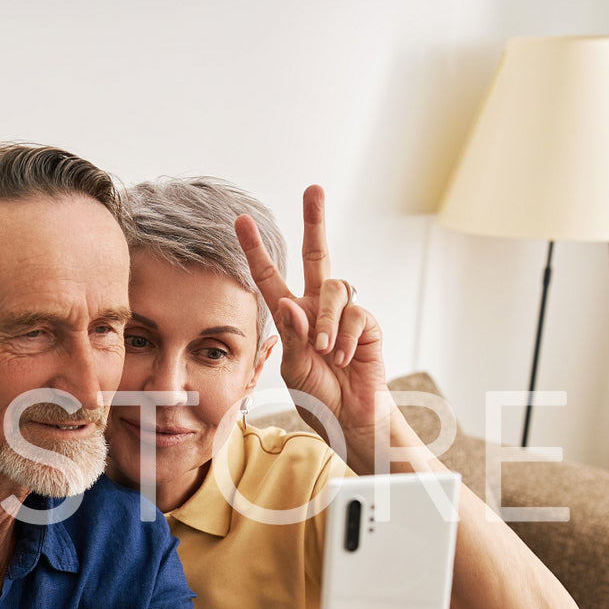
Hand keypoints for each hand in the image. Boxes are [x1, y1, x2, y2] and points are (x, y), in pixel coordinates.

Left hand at [235, 186, 389, 457]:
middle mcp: (317, 307)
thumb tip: (290, 303)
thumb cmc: (318, 395)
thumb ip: (291, 338)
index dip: (256, 250)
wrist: (349, 418)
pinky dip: (346, 337)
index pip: (270, 276)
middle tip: (313, 189)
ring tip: (325, 350)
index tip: (241, 220)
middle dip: (315, 221)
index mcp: (292, 315)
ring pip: (335, 289)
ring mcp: (343, 313)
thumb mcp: (294, 370)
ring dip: (326, 320)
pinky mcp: (367, 324)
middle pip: (318, 254)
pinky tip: (343, 358)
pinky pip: (356, 314)